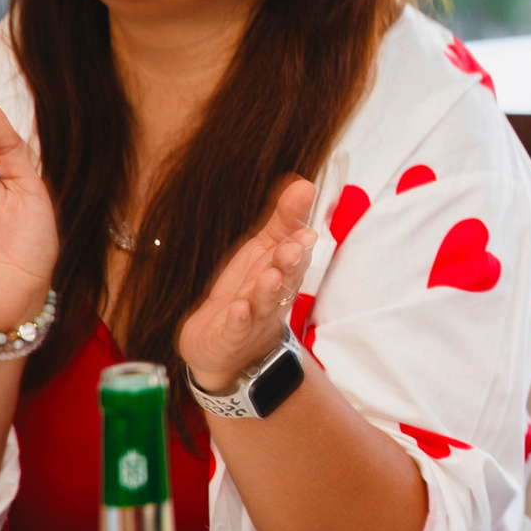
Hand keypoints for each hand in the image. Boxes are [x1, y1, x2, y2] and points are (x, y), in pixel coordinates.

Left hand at [178, 178, 317, 393]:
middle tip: (292, 250)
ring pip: (265, 303)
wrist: (224, 346)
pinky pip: (237, 328)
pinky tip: (239, 309)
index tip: (306, 233)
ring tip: (269, 276)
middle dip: (289, 264)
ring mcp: (255, 318)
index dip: (299, 243)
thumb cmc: (249, 291)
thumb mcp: (263, 251)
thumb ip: (284, 220)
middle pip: (286, 279)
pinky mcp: (232, 337)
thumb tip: (305, 183)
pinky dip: (239, 320)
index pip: (295, 254)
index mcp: (283, 272)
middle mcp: (274, 296)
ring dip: (269, 290)